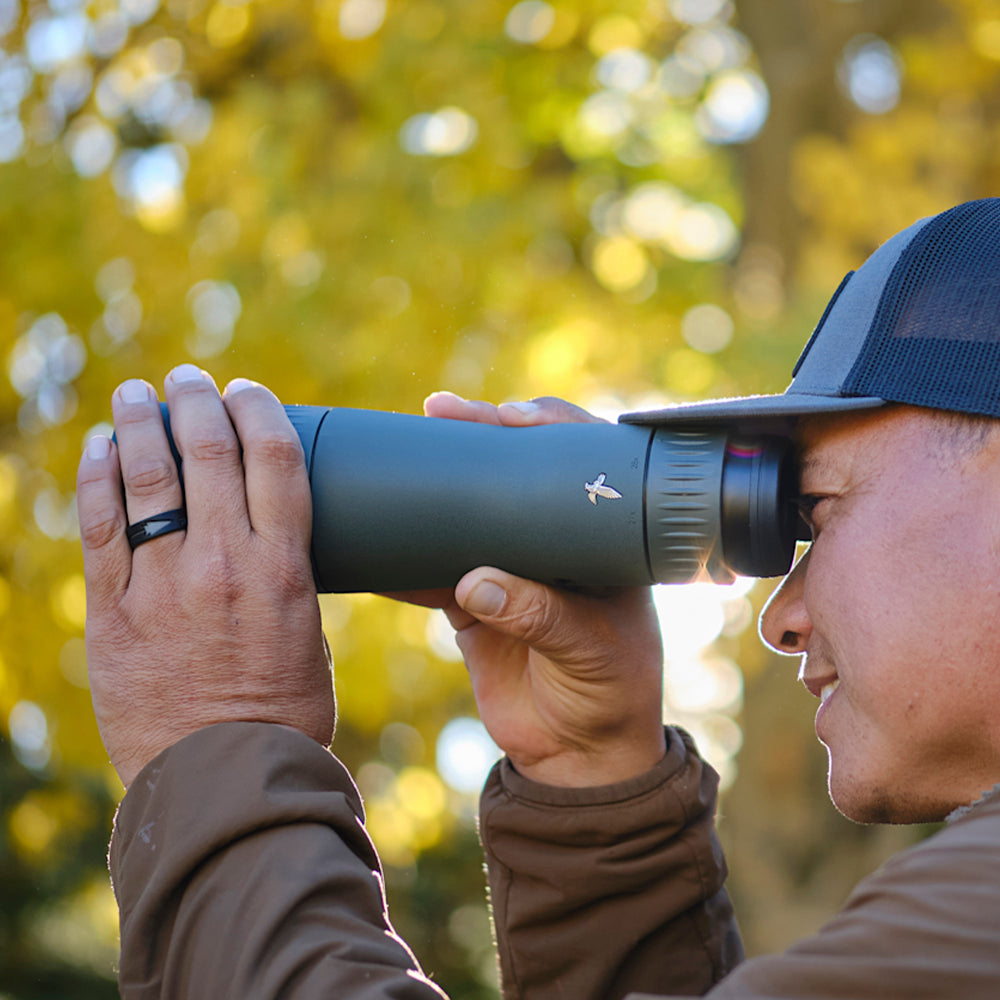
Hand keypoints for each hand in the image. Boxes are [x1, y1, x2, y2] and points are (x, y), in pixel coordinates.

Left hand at [77, 366, 331, 787]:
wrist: (223, 782)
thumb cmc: (284, 716)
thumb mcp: (309, 637)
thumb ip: (287, 582)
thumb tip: (268, 546)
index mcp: (283, 568)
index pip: (273, 458)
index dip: (258, 410)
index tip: (247, 390)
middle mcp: (223, 562)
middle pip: (208, 452)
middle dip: (196, 401)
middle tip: (187, 378)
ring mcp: (163, 585)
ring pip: (146, 477)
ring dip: (139, 423)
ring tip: (134, 394)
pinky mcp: (113, 612)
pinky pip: (99, 526)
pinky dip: (96, 477)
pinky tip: (98, 447)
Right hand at [409, 393, 665, 787]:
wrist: (578, 756)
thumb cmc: (611, 696)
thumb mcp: (590, 651)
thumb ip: (540, 617)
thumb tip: (474, 583)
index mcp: (602, 540)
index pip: (581, 464)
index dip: (549, 428)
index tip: (508, 416)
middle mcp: (556, 543)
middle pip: (518, 473)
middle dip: (480, 437)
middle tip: (443, 409)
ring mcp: (512, 570)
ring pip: (471, 510)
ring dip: (439, 483)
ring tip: (406, 446)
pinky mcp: (473, 604)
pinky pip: (433, 570)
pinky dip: (405, 557)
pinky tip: (376, 535)